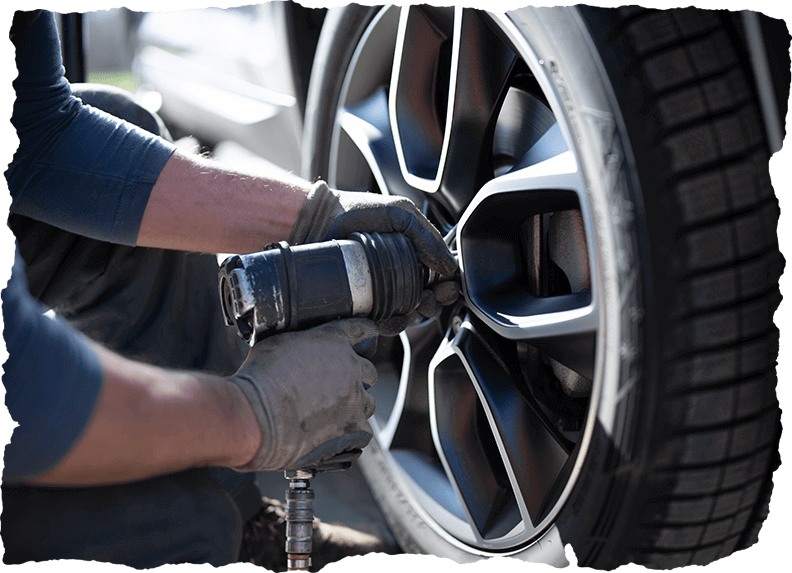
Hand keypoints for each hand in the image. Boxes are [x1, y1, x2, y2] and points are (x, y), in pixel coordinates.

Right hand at [227, 318, 377, 470]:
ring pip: (368, 403)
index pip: (362, 331)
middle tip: (336, 387)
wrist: (255, 416)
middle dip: (356, 377)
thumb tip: (297, 349)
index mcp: (334, 342)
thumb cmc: (259, 380)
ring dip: (355, 406)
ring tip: (332, 414)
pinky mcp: (353, 428)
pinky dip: (351, 434)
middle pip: (369, 371)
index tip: (368, 336)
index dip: (366, 334)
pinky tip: (335, 435)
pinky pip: (363, 432)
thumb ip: (298, 344)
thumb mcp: (275, 343)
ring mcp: (355, 399)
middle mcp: (351, 367)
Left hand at [289, 181, 459, 333]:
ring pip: (407, 317)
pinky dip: (389, 326)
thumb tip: (449, 267)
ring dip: (416, 317)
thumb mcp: (400, 214)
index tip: (446, 287)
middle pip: (427, 302)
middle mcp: (399, 278)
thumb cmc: (359, 211)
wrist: (320, 219)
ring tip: (412, 308)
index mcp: (413, 257)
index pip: (438, 280)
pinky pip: (380, 325)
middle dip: (434, 304)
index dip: (446, 287)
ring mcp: (380, 294)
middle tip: (430, 298)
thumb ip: (426, 236)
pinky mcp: (361, 307)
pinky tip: (390, 319)